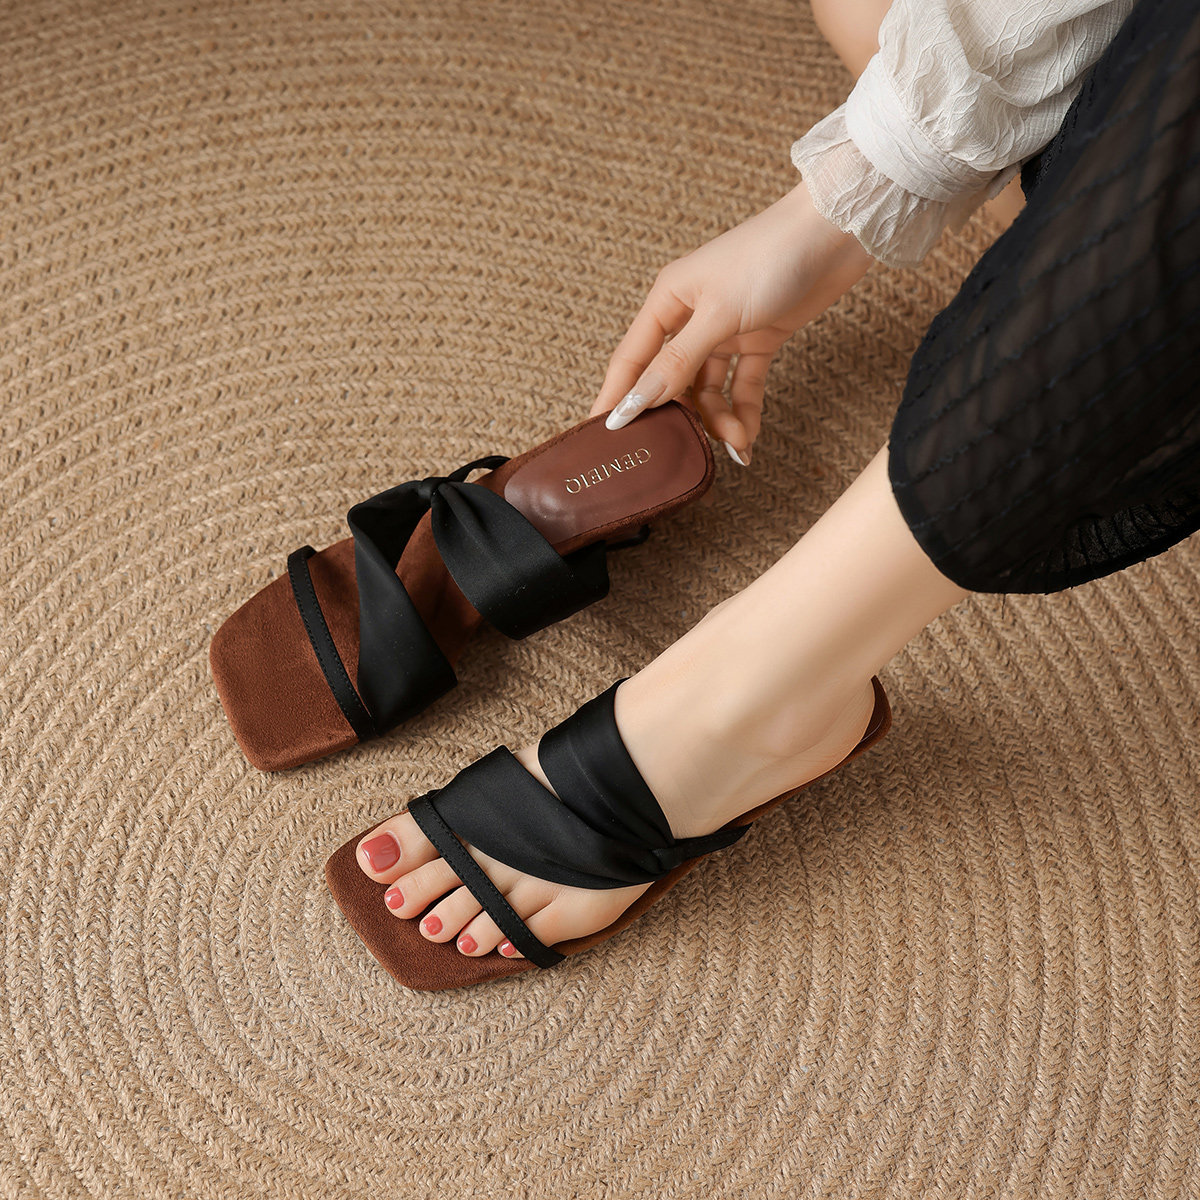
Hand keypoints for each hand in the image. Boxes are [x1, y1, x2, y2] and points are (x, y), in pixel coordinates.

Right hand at [590, 180, 872, 464]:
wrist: (835, 233)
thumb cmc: (770, 257)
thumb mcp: (718, 314)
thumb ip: (678, 361)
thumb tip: (638, 401)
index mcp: (668, 300)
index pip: (631, 359)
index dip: (617, 398)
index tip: (604, 436)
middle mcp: (691, 316)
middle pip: (670, 380)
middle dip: (678, 416)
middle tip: (678, 452)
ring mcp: (725, 330)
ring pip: (709, 388)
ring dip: (719, 418)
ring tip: (736, 442)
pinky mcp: (759, 339)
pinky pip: (742, 385)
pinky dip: (745, 411)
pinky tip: (748, 438)